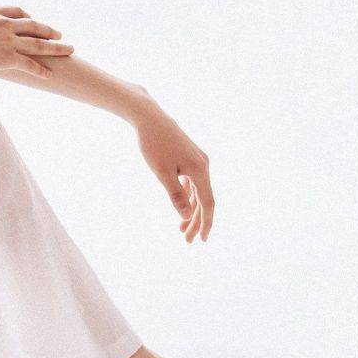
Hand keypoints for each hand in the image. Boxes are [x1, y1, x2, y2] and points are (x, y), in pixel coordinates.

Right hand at [0, 0, 73, 77]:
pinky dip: (41, 70)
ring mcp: (8, 41)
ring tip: (68, 49)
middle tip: (60, 34)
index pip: (18, 12)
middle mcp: (6, 24)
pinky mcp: (8, 58)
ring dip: (55, 47)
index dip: (28, 17)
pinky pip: (29, 64)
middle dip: (48, 30)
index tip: (34, 21)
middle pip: (34, 26)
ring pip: (38, 44)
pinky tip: (50, 74)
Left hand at [135, 101, 214, 241]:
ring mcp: (197, 159)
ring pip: (198, 191)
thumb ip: (176, 195)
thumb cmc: (153, 144)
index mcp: (200, 170)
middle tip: (187, 240)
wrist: (149, 117)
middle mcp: (203, 164)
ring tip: (182, 229)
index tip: (202, 240)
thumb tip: (187, 216)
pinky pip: (193, 182)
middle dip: (196, 221)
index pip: (208, 203)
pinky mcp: (189, 156)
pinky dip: (188, 196)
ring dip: (192, 210)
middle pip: (204, 199)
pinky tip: (182, 206)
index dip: (206, 223)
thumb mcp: (162, 172)